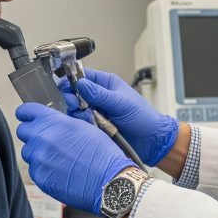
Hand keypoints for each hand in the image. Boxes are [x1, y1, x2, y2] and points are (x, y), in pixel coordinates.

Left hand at [16, 103, 130, 213]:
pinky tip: (59, 170)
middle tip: (47, 140)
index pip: (26, 111)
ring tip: (58, 158)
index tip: (27, 116)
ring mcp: (39, 160)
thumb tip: (51, 122)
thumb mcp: (85, 127)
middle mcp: (43, 139)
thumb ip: (62, 122)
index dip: (27, 113)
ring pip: (28, 151)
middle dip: (33, 133)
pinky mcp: (39, 177)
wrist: (108, 181)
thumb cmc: (102, 154)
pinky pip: (34, 169)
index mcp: (55, 123)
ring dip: (38, 152)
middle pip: (23, 131)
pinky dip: (43, 169)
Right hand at [63, 69, 178, 165]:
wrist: (151, 141)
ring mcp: (97, 111)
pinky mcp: (96, 125)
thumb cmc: (142, 117)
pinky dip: (83, 124)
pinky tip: (91, 126)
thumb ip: (100, 94)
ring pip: (77, 109)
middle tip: (77, 105)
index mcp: (107, 84)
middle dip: (73, 99)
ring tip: (88, 118)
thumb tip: (81, 83)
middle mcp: (100, 96)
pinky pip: (82, 123)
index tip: (66, 87)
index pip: (84, 76)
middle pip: (76, 93)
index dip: (73, 80)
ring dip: (78, 113)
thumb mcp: (121, 103)